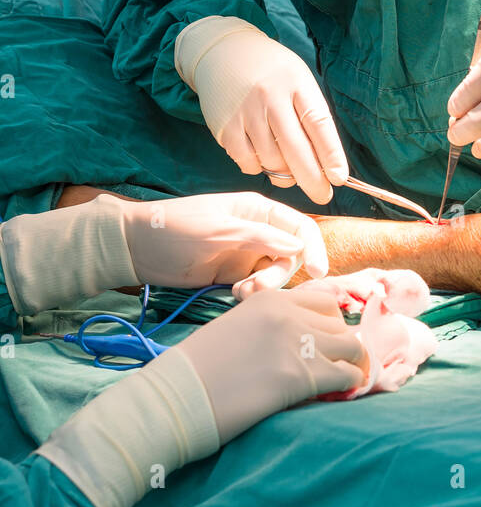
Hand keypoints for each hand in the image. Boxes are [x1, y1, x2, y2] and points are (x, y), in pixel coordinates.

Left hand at [122, 191, 328, 296]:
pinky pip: (257, 286)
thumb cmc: (176, 229)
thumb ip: (261, 237)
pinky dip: (253, 293)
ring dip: (265, 287)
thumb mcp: (220, 230)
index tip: (318, 272)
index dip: (315, 247)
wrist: (136, 248)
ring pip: (275, 274)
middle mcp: (259, 231)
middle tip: (255, 289)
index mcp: (258, 210)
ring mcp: (246, 254)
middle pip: (292, 255)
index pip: (300, 226)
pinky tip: (235, 295)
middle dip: (280, 274)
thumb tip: (300, 246)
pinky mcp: (233, 275)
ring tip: (240, 293)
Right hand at [174, 17, 348, 202]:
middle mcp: (270, 98)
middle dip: (312, 180)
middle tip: (323, 195)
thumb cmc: (271, 73)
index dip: (331, 154)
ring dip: (284, 173)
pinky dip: (258, 168)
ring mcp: (245, 113)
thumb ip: (311, 116)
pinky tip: (262, 156)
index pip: (318, 123)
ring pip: (272, 161)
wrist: (222, 52)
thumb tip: (325, 164)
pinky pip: (248, 163)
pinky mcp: (225, 128)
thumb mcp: (298, 81)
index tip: (340, 178)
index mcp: (296, 84)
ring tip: (288, 167)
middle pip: (295, 150)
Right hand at [177, 282, 370, 441]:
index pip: (323, 301)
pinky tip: (339, 395)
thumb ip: (266, 325)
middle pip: (340, 323)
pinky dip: (349, 385)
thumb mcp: (233, 328)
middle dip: (342, 344)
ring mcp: (297, 343)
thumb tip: (295, 341)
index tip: (327, 343)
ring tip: (345, 381)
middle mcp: (288, 314)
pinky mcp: (300, 377)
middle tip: (336, 365)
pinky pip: (346, 375)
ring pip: (352, 346)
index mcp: (269, 299)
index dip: (330, 323)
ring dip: (353, 364)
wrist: (174, 397)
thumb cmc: (195, 370)